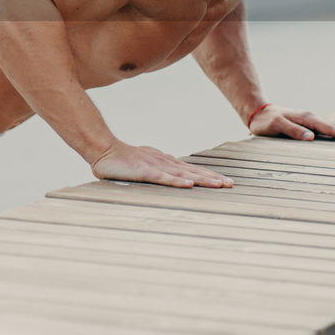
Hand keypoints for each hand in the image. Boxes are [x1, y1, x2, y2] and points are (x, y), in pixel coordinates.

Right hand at [91, 141, 233, 187]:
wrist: (104, 150)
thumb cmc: (123, 160)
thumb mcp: (146, 165)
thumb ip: (159, 172)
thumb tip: (173, 178)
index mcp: (166, 163)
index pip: (192, 171)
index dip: (209, 176)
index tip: (225, 182)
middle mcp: (165, 163)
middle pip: (193, 172)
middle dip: (213, 179)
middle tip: (231, 184)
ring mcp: (155, 166)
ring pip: (183, 175)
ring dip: (202, 180)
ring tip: (218, 185)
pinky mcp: (144, 171)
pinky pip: (163, 178)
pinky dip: (177, 182)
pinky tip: (188, 185)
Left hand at [248, 104, 334, 142]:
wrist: (257, 111)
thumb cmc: (265, 121)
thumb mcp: (276, 126)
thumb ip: (292, 130)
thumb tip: (311, 137)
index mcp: (306, 118)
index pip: (329, 128)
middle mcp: (311, 118)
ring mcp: (310, 120)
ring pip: (332, 127)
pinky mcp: (307, 124)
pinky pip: (326, 129)